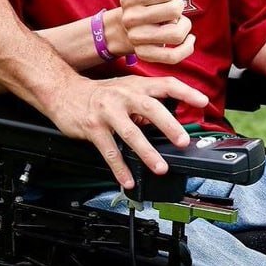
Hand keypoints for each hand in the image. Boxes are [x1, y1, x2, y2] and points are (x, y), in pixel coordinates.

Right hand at [51, 73, 204, 187]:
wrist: (62, 91)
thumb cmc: (98, 93)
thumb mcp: (124, 89)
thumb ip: (145, 104)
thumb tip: (166, 122)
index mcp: (135, 86)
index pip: (165, 84)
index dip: (185, 92)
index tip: (203, 102)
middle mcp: (122, 96)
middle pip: (150, 108)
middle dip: (168, 125)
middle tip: (182, 141)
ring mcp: (107, 111)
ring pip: (130, 133)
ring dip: (147, 152)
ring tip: (160, 167)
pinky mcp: (93, 127)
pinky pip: (109, 151)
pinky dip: (120, 168)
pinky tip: (128, 180)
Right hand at [118, 0, 193, 65]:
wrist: (125, 28)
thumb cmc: (144, 4)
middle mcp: (130, 18)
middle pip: (174, 11)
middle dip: (180, 6)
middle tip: (174, 7)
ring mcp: (136, 38)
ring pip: (176, 34)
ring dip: (185, 25)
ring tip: (180, 22)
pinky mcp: (144, 54)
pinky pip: (172, 56)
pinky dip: (187, 47)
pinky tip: (189, 39)